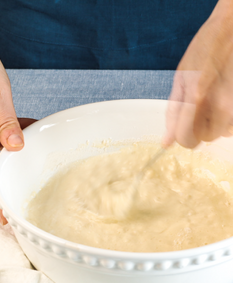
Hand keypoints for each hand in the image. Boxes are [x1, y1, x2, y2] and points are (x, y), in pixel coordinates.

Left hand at [164, 0, 232, 147]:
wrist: (232, 29)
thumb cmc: (204, 50)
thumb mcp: (181, 78)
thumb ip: (173, 113)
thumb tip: (166, 142)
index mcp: (196, 98)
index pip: (187, 140)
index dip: (183, 138)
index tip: (183, 131)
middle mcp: (219, 104)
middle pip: (206, 138)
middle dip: (201, 128)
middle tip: (200, 110)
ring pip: (224, 133)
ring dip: (217, 123)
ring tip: (214, 101)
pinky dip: (230, 117)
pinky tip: (226, 99)